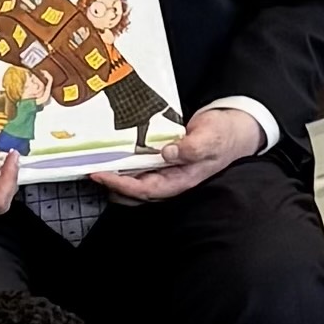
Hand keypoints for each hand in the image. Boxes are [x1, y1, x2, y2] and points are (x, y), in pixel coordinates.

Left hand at [99, 107, 264, 205]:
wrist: (233, 130)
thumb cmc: (223, 136)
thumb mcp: (210, 139)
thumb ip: (191, 148)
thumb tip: (168, 152)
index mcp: (180, 181)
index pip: (144, 190)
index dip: (120, 185)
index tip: (100, 175)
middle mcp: (170, 180)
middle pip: (133, 193)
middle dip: (111, 185)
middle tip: (90, 169)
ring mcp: (165, 172)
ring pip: (134, 183)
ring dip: (115, 176)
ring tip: (96, 163)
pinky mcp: (162, 162)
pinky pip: (139, 168)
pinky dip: (124, 164)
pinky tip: (113, 154)